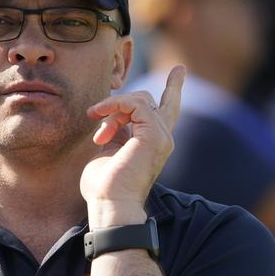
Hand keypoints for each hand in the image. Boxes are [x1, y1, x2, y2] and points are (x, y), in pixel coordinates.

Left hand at [80, 66, 184, 227]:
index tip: (179, 70)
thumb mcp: (109, 152)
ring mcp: (161, 136)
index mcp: (153, 143)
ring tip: (95, 126)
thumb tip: (109, 119)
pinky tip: (99, 116)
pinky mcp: (154, 135)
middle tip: (95, 121)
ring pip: (139, 99)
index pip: (168, 109)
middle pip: (146, 100)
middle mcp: (162, 138)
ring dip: (111, 109)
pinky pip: (135, 104)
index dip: (174, 88)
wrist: (110, 205)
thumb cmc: (104, 187)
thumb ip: (115, 133)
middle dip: (116, 105)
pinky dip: (114, 106)